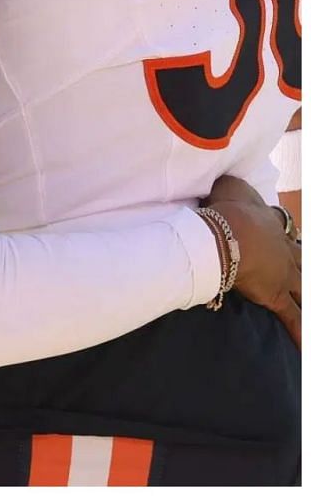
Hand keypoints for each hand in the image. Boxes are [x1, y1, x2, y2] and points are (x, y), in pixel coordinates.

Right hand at [207, 176, 299, 347]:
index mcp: (273, 226)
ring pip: (302, 288)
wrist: (228, 234)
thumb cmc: (226, 209)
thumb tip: (228, 182)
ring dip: (303, 294)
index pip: (283, 233)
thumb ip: (232, 187)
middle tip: (299, 274)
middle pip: (300, 261)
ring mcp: (284, 274)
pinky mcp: (275, 295)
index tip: (284, 241)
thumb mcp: (229, 187)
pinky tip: (304, 348)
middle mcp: (285, 250)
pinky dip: (300, 333)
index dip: (283, 238)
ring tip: (304, 305)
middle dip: (300, 268)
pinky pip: (292, 317)